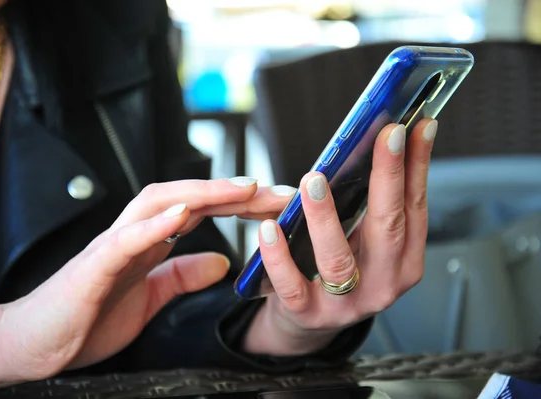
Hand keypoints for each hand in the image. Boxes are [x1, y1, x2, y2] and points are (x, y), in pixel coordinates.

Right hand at [0, 177, 294, 394]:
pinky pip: (125, 238)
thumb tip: (223, 263)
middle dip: (234, 191)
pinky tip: (182, 213)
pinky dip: (154, 223)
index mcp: (150, 242)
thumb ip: (183, 276)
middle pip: (188, 197)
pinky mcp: (93, 266)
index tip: (278, 204)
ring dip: (203, 192)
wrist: (36, 342)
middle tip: (280, 191)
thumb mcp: (151, 298)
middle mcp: (134, 234)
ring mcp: (112, 245)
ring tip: (243, 187)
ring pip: (159, 203)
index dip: (240, 203)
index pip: (200, 211)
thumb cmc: (88, 316)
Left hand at [243, 119, 437, 355]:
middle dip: (388, 177)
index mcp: (403, 260)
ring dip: (324, 217)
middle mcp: (382, 282)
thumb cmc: (341, 269)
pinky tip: (268, 228)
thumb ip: (373, 202)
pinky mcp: (308, 313)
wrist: (312, 319)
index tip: (414, 127)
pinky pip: (291, 285)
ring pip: (337, 259)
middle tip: (384, 137)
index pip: (414, 206)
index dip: (417, 166)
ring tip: (313, 181)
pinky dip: (278, 256)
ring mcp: (346, 303)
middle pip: (388, 228)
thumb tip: (378, 146)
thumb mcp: (366, 237)